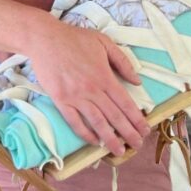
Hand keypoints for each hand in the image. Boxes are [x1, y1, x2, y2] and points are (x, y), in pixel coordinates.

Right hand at [28, 22, 150, 156]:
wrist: (44, 39)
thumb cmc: (75, 38)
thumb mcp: (104, 42)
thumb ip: (123, 62)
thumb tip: (137, 81)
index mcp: (105, 76)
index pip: (126, 103)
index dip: (137, 119)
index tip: (145, 131)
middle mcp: (92, 90)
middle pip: (114, 117)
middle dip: (128, 134)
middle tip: (137, 146)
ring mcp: (75, 97)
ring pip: (97, 123)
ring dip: (109, 139)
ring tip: (118, 151)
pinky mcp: (60, 100)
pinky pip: (74, 122)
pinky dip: (85, 134)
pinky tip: (94, 141)